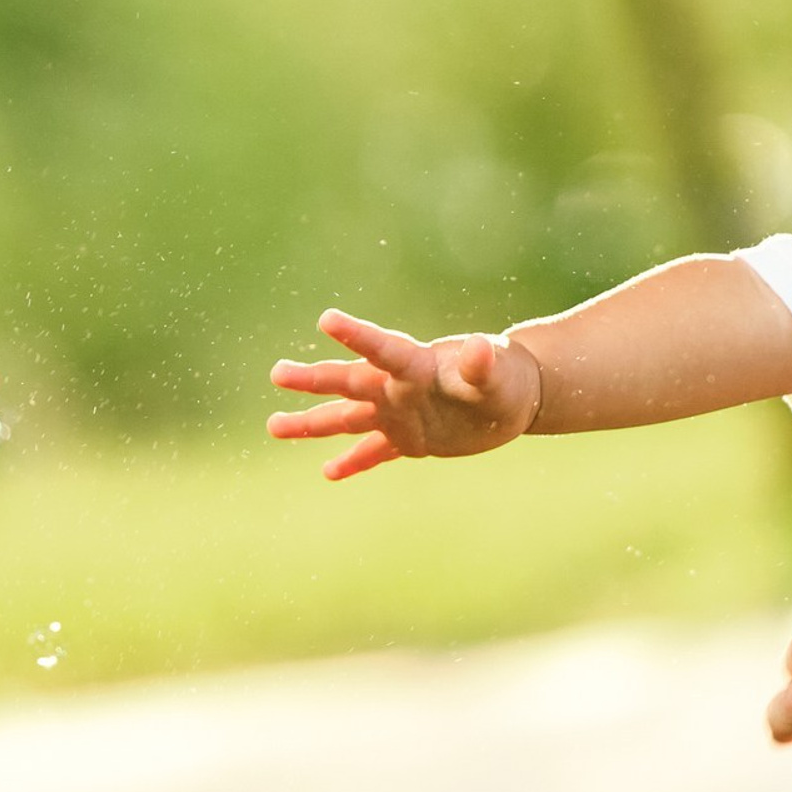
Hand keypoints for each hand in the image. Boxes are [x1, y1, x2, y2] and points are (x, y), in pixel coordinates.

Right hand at [267, 309, 541, 479]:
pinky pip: (375, 452)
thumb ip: (482, 366)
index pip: (384, 350)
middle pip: (351, 383)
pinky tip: (328, 473)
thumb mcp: (498, 373)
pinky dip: (354, 462)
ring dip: (312, 423)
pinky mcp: (411, 439)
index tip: (326, 318)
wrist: (518, 395)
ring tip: (273, 426)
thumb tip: (479, 348)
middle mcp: (400, 388)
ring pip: (348, 418)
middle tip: (278, 373)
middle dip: (315, 380)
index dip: (358, 336)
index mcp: (419, 366)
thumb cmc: (508, 376)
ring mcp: (400, 414)